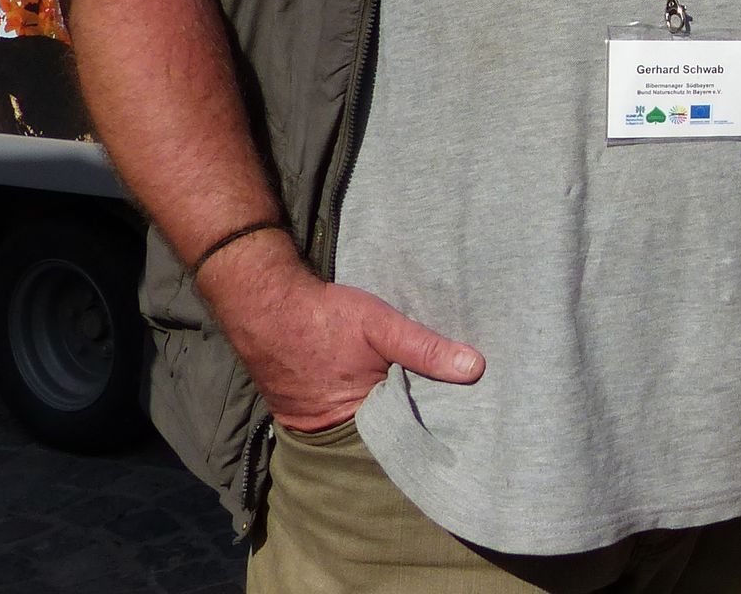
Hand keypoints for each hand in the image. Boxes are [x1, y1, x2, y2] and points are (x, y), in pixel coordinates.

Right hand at [197, 230, 484, 432]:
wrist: (264, 303)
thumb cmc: (325, 316)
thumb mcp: (383, 327)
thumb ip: (427, 350)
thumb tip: (476, 368)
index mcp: (356, 419)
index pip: (402, 438)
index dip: (427, 430)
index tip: (457, 424)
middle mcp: (331, 431)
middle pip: (380, 435)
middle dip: (405, 424)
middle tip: (442, 413)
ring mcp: (309, 423)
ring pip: (357, 425)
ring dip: (379, 414)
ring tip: (413, 402)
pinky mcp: (296, 411)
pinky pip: (334, 415)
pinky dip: (353, 406)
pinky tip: (370, 389)